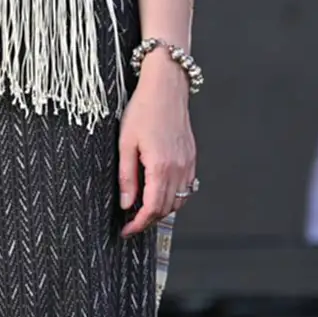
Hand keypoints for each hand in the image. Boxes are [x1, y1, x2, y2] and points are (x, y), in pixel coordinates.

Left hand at [118, 54, 195, 237]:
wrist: (166, 86)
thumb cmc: (143, 108)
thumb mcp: (125, 142)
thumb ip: (126, 176)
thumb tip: (126, 204)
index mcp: (161, 167)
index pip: (152, 209)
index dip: (138, 225)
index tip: (126, 231)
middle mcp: (179, 169)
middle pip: (166, 209)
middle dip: (148, 220)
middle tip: (130, 222)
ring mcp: (188, 164)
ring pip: (178, 201)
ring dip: (161, 209)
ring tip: (142, 207)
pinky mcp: (191, 157)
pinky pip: (186, 187)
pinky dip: (174, 196)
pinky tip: (159, 190)